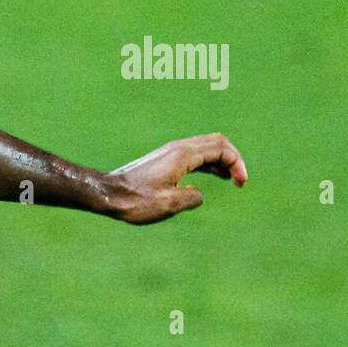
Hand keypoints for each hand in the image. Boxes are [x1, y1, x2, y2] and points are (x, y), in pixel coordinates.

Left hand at [105, 133, 247, 224]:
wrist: (107, 195)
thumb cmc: (135, 201)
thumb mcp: (169, 204)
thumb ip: (193, 198)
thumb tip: (198, 194)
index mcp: (182, 156)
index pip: (221, 149)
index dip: (237, 164)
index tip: (240, 184)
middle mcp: (177, 149)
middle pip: (216, 142)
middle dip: (233, 158)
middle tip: (239, 181)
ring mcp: (170, 153)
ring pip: (205, 148)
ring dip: (222, 161)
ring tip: (232, 180)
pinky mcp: (164, 161)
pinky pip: (194, 156)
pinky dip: (209, 163)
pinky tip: (214, 176)